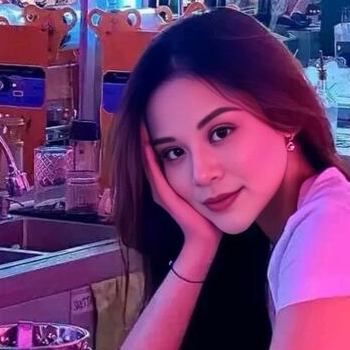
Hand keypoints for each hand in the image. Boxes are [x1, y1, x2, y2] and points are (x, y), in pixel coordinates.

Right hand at [141, 123, 220, 249]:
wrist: (206, 238)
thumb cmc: (208, 215)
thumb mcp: (202, 188)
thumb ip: (200, 174)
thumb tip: (209, 158)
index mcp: (169, 183)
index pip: (157, 155)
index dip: (154, 135)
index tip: (153, 112)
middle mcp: (161, 187)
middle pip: (148, 156)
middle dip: (144, 135)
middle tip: (140, 111)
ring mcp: (161, 192)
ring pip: (147, 162)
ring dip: (143, 143)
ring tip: (140, 121)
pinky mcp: (165, 197)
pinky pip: (154, 173)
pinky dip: (149, 158)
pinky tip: (147, 143)